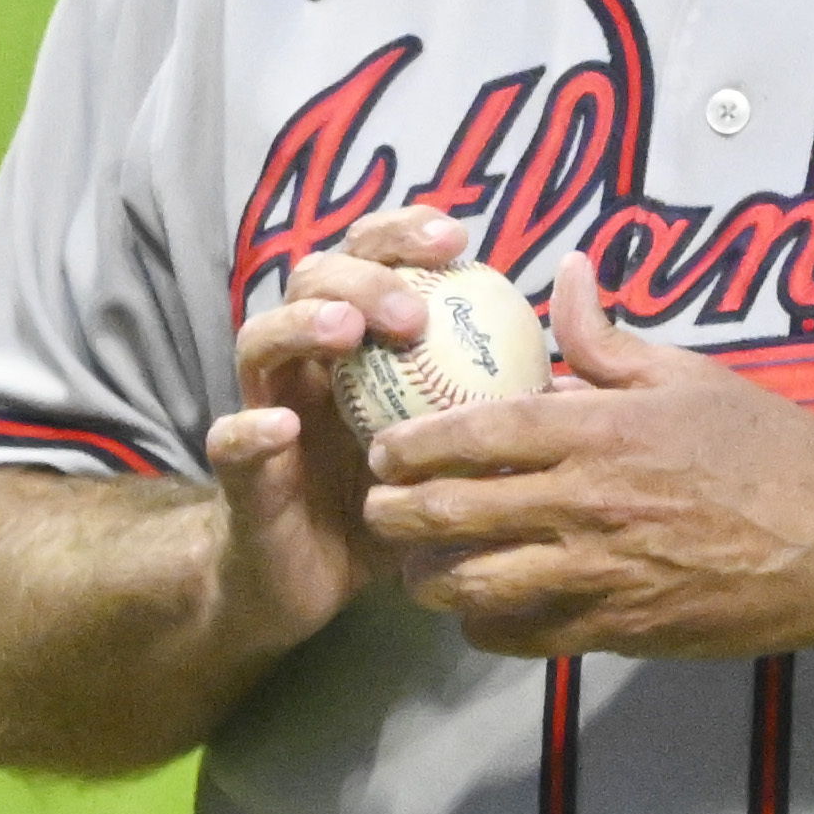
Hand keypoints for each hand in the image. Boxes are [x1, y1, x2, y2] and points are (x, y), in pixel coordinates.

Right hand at [204, 203, 471, 659]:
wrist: (311, 579)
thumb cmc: (395, 498)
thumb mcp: (458, 437)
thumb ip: (503, 382)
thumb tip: (582, 335)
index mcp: (358, 340)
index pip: (372, 257)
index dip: (406, 235)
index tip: (458, 240)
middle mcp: (306, 361)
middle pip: (313, 278)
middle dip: (361, 276)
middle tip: (412, 309)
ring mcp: (268, 409)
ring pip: (259, 340)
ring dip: (302, 324)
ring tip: (347, 332)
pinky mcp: (241, 475)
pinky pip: (231, 443)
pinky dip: (252, 429)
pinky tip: (283, 426)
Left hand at [360, 252, 813, 658]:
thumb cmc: (774, 452)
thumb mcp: (695, 377)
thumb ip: (611, 340)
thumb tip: (565, 275)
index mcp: (603, 432)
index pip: (476, 434)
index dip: (413, 444)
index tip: (382, 447)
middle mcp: (588, 505)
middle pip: (454, 514)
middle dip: (396, 513)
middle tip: (377, 507)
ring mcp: (599, 575)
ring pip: (473, 584)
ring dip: (428, 576)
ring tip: (413, 565)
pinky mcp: (617, 631)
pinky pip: (522, 636)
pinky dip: (483, 626)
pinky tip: (475, 611)